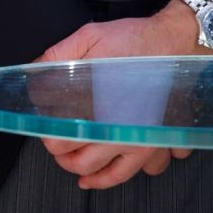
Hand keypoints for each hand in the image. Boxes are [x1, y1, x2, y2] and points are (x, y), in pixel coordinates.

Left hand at [36, 1, 199, 189]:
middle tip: (58, 147)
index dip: (50, 140)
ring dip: (95, 174)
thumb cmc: (136, 40)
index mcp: (103, 108)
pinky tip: (111, 168)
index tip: (46, 133)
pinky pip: (147, 172)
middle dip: (66, 159)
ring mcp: (144, 139)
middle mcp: (124, 131)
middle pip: (85, 164)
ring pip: (115, 175)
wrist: (176, 41)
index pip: (66, 141)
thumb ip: (60, 54)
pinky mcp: (161, 139)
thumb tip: (35, 68)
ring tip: (80, 166)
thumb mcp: (91, 37)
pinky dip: (128, 173)